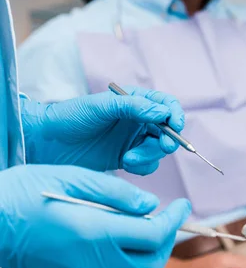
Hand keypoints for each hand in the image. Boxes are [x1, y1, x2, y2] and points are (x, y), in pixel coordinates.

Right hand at [0, 164, 190, 267]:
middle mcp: (93, 260)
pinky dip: (127, 257)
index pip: (155, 235)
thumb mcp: (72, 178)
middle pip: (151, 263)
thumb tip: (149, 203)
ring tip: (145, 221)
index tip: (183, 204)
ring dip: (149, 250)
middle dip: (168, 240)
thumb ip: (115, 193)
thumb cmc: (23, 194)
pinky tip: (119, 234)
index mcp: (97, 232)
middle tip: (169, 215)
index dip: (176, 220)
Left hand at [20, 87, 184, 174]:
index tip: (176, 125)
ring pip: (158, 150)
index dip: (175, 114)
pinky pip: (147, 165)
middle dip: (167, 139)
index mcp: (134, 101)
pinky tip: (126, 164)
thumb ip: (133, 107)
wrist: (46, 142)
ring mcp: (132, 140)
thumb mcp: (102, 106)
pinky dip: (142, 166)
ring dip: (150, 155)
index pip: (165, 105)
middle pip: (167, 130)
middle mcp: (137, 120)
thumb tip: (163, 113)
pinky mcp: (126, 158)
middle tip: (163, 146)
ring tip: (129, 158)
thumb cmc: (70, 117)